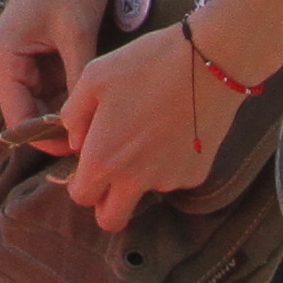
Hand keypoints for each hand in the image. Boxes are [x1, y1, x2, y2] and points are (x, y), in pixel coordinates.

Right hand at [0, 0, 110, 144]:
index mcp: (2, 59)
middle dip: (61, 125)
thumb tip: (82, 128)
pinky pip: (53, 83)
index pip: (20, 119)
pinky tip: (97, 93)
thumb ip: (77, 82)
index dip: (49, 139)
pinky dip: (73, 89)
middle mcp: (4, 62)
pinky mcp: (36, 51)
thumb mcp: (77, 34)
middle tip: (100, 135)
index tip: (85, 147)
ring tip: (103, 115)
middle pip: (30, 112)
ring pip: (44, 100)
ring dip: (69, 108)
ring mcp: (20, 57)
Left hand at [56, 19, 232, 232]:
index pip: (81, 197)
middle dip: (106, 204)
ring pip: (144, 194)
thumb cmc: (145, 64)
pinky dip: (168, 163)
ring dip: (140, 176)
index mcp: (103, 159)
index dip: (80, 182)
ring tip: (149, 131)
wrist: (208, 62)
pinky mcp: (196, 174)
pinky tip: (174, 129)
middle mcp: (134, 179)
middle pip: (112, 219)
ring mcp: (168, 180)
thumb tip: (74, 142)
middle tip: (111, 173)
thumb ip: (73, 115)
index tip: (88, 163)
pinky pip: (173, 177)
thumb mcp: (94, 77)